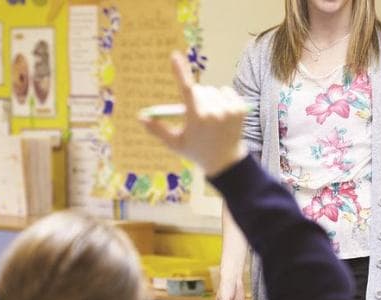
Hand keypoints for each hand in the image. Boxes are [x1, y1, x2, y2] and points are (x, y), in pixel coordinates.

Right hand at [140, 52, 246, 176]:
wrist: (226, 162)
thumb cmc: (196, 151)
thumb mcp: (175, 143)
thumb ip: (157, 129)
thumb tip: (140, 116)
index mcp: (197, 118)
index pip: (186, 89)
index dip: (179, 71)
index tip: (174, 55)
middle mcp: (214, 112)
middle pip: (199, 90)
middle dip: (195, 98)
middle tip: (197, 116)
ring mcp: (229, 110)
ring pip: (212, 90)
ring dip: (209, 99)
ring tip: (211, 118)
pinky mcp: (240, 109)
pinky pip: (226, 91)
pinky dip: (223, 98)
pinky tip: (222, 114)